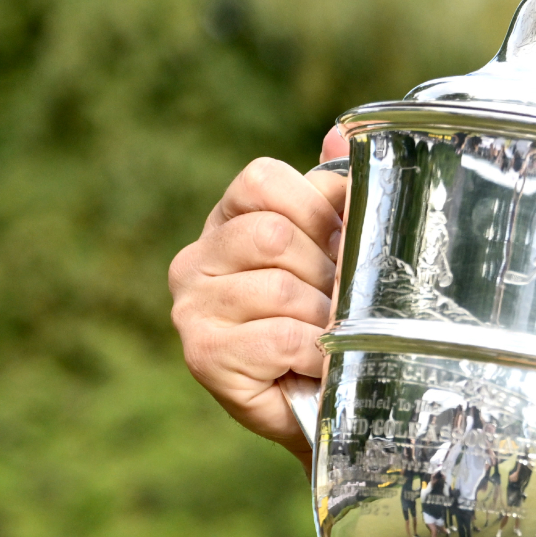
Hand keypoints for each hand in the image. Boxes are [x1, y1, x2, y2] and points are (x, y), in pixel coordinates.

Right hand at [168, 126, 347, 464]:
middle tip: (336, 299)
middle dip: (326, 269)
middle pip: (273, 234)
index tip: (338, 241)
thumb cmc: (327, 319)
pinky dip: (314, 351)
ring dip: (324, 315)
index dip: (316, 206)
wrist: (325, 404)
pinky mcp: (203, 355)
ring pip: (281, 287)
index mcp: (228, 219)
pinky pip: (282, 336)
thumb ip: (335, 190)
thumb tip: (343, 131)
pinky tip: (313, 362)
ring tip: (326, 333)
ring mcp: (192, 308)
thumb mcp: (334, 247)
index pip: (261, 178)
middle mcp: (196, 258)